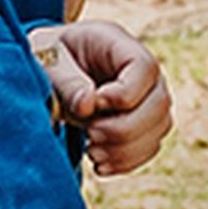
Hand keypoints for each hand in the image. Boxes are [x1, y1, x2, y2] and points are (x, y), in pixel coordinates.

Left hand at [30, 19, 172, 175]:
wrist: (52, 72)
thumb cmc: (49, 59)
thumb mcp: (47, 60)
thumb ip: (66, 81)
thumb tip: (87, 105)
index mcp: (118, 44)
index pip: (144, 67)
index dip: (124, 93)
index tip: (94, 105)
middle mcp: (144, 71)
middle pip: (160, 103)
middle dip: (123, 129)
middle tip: (90, 135)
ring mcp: (149, 98)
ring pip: (158, 129)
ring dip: (124, 150)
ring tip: (91, 151)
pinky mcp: (145, 124)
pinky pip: (149, 148)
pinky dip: (125, 162)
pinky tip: (99, 164)